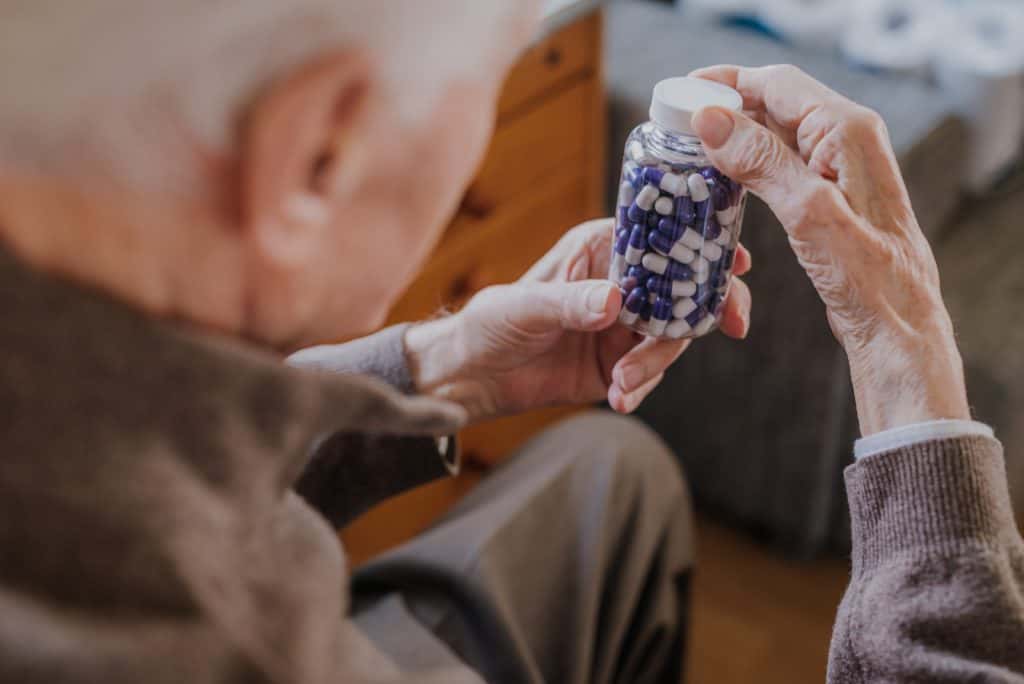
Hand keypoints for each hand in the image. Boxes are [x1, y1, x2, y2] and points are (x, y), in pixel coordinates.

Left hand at [405, 219, 751, 421]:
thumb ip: (570, 302)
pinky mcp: (619, 364)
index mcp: (600, 250)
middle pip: (683, 288)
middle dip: (709, 306)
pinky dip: (641, 388)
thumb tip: (616, 301)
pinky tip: (618, 398)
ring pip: (672, 336)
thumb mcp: (525, 307)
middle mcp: (621, 284)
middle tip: (733, 324)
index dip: (702, 245)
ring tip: (621, 384)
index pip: (661, 238)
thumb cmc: (492, 322)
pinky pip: (649, 374)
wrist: (475, 376)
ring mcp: (624, 326)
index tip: (736, 261)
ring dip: (655, 361)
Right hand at [689, 64, 968, 433]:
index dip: (728, 81)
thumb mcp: (809, 213)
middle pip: (776, 102)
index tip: (684, 89)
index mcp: (847, 131)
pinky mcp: (831, 192)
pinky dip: (750, 159)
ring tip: (692, 143)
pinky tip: (725, 174)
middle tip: (678, 117)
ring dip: (736, 132)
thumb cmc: (867, 277)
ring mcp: (840, 166)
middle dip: (727, 104)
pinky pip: (783, 160)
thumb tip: (712, 119)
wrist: (897, 324)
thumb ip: (762, 161)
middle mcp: (848, 138)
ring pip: (777, 131)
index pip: (778, 84)